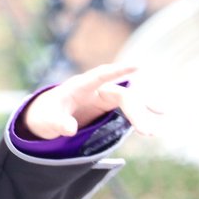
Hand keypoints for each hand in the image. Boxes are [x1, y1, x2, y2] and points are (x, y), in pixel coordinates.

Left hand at [20, 63, 163, 139]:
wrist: (48, 118)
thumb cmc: (46, 114)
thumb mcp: (47, 121)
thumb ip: (58, 123)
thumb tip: (70, 129)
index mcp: (80, 86)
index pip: (101, 75)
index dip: (119, 71)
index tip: (137, 66)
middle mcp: (97, 89)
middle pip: (123, 95)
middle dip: (136, 111)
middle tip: (147, 131)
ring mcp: (105, 98)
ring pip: (130, 102)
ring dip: (142, 115)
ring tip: (152, 133)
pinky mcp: (110, 108)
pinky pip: (129, 110)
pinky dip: (141, 117)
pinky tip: (152, 127)